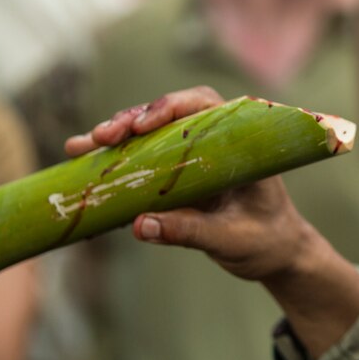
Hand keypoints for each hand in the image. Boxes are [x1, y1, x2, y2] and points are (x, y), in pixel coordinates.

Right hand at [64, 86, 318, 283]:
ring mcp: (196, 153)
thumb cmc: (266, 241)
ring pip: (151, 133)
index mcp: (241, 142)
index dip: (169, 108)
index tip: (141, 125)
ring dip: (117, 138)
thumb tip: (139, 225)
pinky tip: (85, 163)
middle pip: (169, 114)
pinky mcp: (180, 171)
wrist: (278, 253)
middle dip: (131, 121)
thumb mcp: (230, 240)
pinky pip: (146, 158)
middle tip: (101, 137)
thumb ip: (189, 232)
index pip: (204, 106)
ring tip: (80, 147)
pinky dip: (118, 160)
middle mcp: (217, 138)